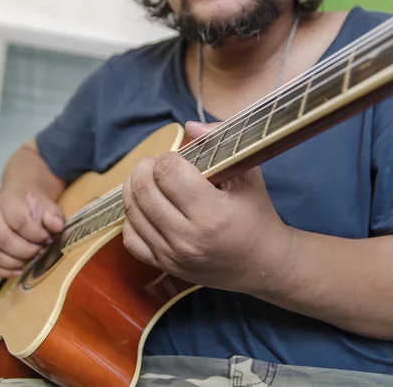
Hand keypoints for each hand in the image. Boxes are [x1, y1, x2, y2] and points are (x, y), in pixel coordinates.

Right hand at [0, 188, 63, 277]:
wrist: (20, 200)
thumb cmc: (34, 206)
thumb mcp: (49, 206)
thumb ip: (54, 216)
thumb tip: (56, 226)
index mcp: (9, 199)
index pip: (18, 220)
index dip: (35, 234)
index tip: (47, 239)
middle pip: (2, 239)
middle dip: (25, 251)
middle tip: (39, 251)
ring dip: (14, 263)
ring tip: (30, 260)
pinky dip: (1, 271)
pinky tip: (17, 271)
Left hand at [121, 121, 295, 293]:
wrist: (263, 265)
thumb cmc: (257, 216)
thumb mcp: (248, 175)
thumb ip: (219, 144)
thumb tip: (189, 126)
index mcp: (211, 214)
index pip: (167, 172)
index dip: (168, 158)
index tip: (179, 159)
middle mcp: (187, 238)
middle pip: (143, 189)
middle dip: (146, 168)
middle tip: (159, 166)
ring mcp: (172, 255)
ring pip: (131, 211)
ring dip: (134, 188)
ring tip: (149, 180)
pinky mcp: (163, 266)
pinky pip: (130, 238)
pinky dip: (132, 218)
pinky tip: (146, 208)